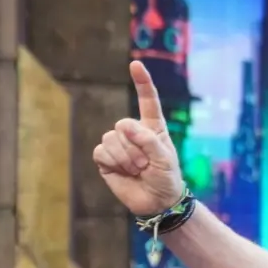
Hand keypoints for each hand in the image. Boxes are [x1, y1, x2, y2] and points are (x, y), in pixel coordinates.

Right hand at [93, 61, 187, 215]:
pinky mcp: (105, 159)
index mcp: (152, 127)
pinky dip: (114, 163)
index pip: (148, 101)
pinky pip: (101, 152)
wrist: (157, 202)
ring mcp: (118, 145)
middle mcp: (133, 132)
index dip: (142, 82)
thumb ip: (148, 141)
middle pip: (123, 125)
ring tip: (138, 170)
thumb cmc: (166, 178)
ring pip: (111, 139)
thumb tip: (126, 127)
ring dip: (126, 158)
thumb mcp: (165, 159)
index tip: (136, 64)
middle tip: (147, 164)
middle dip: (135, 147)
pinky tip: (124, 172)